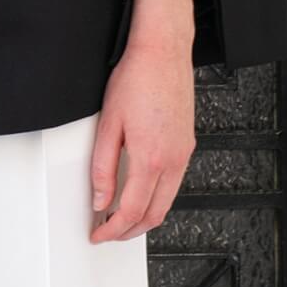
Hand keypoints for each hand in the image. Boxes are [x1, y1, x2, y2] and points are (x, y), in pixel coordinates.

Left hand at [88, 37, 195, 243]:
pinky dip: (157, 197)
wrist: (163, 52)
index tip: (99, 234)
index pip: (131, 211)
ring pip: (167, 202)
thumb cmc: (137, 79)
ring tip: (120, 216)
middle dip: (130, 231)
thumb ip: (102, 168)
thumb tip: (100, 199)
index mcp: (151, 158)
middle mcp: (173, 159)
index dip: (112, 230)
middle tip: (108, 232)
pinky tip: (140, 191)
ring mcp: (184, 152)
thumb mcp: (108, 125)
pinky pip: (174, 183)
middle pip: (154, 215)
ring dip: (145, 216)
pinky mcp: (187, 144)